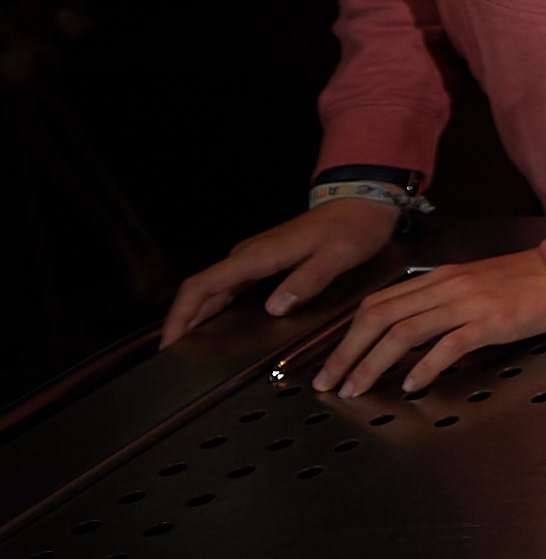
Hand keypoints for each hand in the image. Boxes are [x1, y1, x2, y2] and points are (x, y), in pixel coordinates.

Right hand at [164, 198, 399, 343]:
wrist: (362, 202)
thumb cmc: (352, 227)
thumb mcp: (336, 256)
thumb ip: (306, 281)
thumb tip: (275, 307)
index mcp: (258, 256)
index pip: (203, 286)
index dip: (181, 315)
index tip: (170, 342)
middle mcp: (249, 256)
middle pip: (201, 291)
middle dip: (182, 322)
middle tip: (175, 356)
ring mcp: (255, 258)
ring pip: (213, 289)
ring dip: (196, 316)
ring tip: (190, 347)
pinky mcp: (264, 261)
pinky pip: (230, 287)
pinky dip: (216, 307)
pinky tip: (218, 326)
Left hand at [314, 249, 545, 396]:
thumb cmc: (528, 281)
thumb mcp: (475, 283)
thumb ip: (440, 302)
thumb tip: (408, 333)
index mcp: (440, 278)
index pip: (377, 303)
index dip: (346, 336)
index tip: (332, 364)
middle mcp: (447, 287)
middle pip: (379, 318)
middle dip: (347, 353)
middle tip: (329, 383)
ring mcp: (469, 303)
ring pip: (404, 332)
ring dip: (372, 364)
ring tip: (356, 389)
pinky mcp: (493, 321)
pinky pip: (448, 345)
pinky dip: (423, 368)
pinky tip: (411, 385)